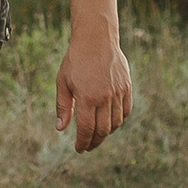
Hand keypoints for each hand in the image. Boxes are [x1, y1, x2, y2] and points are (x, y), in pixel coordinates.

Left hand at [57, 28, 132, 156]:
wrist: (96, 39)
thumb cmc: (76, 60)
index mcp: (87, 97)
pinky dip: (119, 120)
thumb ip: (63, 107)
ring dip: (106, 133)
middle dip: (94, 142)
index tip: (79, 149)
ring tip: (97, 135)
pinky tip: (110, 122)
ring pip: (116, 123)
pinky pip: (126, 111)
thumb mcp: (63, 82)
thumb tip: (61, 129)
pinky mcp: (127, 87)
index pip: (87, 130)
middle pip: (102, 130)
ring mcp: (118, 93)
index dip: (83, 143)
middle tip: (87, 146)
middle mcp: (105, 97)